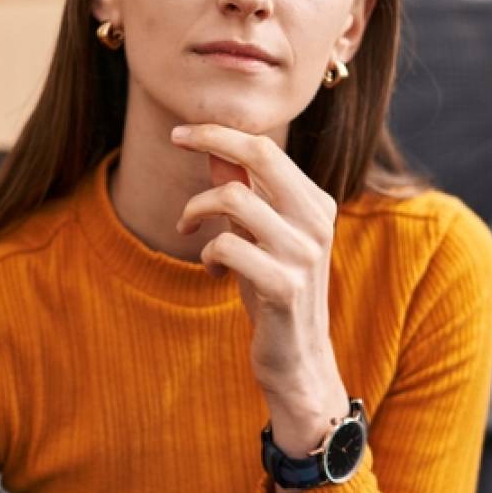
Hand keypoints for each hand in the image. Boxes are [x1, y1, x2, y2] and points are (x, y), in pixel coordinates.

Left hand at [170, 124, 349, 463]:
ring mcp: (303, 253)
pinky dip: (208, 255)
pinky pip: (226, 246)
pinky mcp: (284, 286)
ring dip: (196, 210)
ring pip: (233, 199)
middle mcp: (317, 221)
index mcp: (316, 203)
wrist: (298, 360)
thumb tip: (215, 150)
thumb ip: (245, 193)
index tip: (180, 131)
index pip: (266, 148)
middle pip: (259, 154)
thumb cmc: (275, 294)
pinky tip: (212, 272)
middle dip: (210, 140)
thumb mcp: (260, 237)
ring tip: (190, 232)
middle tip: (175, 140)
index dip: (220, 132)